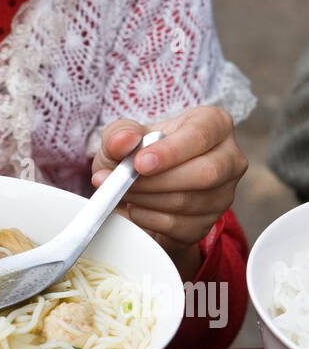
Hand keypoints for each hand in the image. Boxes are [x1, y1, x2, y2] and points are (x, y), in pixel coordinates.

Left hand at [90, 106, 247, 278]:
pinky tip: (135, 207)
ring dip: (148, 199)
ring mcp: (224, 193)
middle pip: (206, 173)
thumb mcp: (123, 135)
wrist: (141, 186)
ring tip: (124, 191)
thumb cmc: (140, 151)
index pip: (201, 135)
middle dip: (158, 180)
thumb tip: (124, 141)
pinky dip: (150, 218)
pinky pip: (180, 225)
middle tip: (124, 181)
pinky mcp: (209, 222)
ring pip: (189, 201)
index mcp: (214, 123)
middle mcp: (228, 158)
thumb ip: (119, 134)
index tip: (141, 163)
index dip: (171, 151)